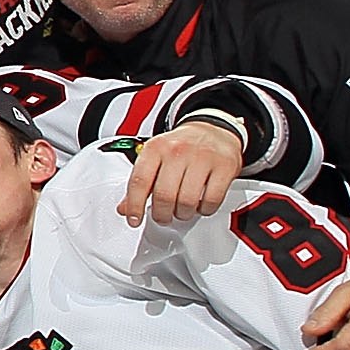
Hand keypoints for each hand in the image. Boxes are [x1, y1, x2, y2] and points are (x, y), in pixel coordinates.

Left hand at [118, 118, 244, 224]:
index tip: (134, 220)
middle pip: (164, 196)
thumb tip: (125, 208)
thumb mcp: (155, 157)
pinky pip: (211, 200)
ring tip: (181, 210)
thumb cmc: (180, 146)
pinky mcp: (224, 167)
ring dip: (182, 214)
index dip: (134, 205)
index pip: (139, 181)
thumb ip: (140, 182)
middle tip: (163, 216)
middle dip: (162, 214)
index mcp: (155, 148)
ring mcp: (202, 158)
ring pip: (187, 201)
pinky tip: (200, 204)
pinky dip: (204, 210)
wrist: (212, 129)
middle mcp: (177, 151)